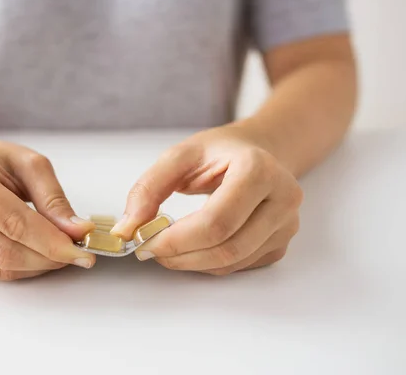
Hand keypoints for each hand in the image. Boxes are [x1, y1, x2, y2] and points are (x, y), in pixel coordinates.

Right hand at [0, 141, 95, 280]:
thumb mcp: (27, 164)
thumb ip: (53, 198)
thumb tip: (77, 231)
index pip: (12, 221)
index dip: (50, 242)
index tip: (81, 251)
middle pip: (3, 251)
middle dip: (46, 258)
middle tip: (75, 255)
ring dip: (35, 267)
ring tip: (58, 254)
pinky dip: (19, 270)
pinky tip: (36, 257)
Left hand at [111, 124, 302, 274]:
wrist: (261, 151)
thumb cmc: (221, 151)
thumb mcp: (180, 155)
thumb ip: (149, 188)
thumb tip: (128, 228)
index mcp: (259, 170)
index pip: (217, 221)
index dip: (177, 240)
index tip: (144, 242)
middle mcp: (282, 199)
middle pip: (228, 247)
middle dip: (181, 255)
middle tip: (149, 250)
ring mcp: (286, 225)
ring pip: (233, 262)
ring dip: (192, 262)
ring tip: (166, 248)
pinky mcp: (281, 243)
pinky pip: (240, 265)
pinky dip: (208, 263)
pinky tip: (192, 247)